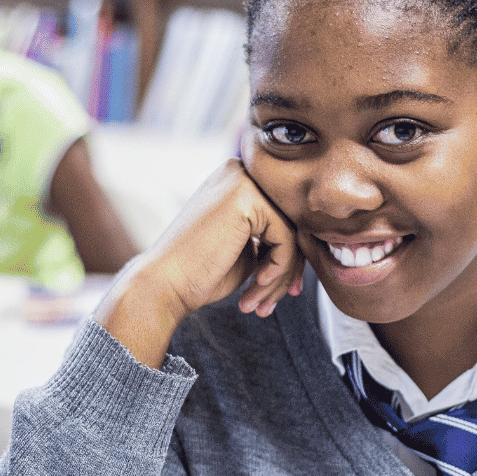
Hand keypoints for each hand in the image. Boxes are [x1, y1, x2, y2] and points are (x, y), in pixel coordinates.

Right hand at [95, 159, 304, 367]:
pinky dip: (279, 269)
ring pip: (291, 233)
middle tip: (270, 303)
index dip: (287, 257)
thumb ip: (274, 238)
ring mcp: (242, 181)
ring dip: (281, 277)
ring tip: (259, 304)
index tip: (282, 291)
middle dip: (287, 270)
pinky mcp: (246, 198)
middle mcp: (239, 171)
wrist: (164, 285)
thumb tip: (313, 243)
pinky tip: (255, 286)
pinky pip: (286, 238)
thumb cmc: (199, 273)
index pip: (283, 216)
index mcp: (237, 181)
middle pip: (290, 222)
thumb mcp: (246, 250)